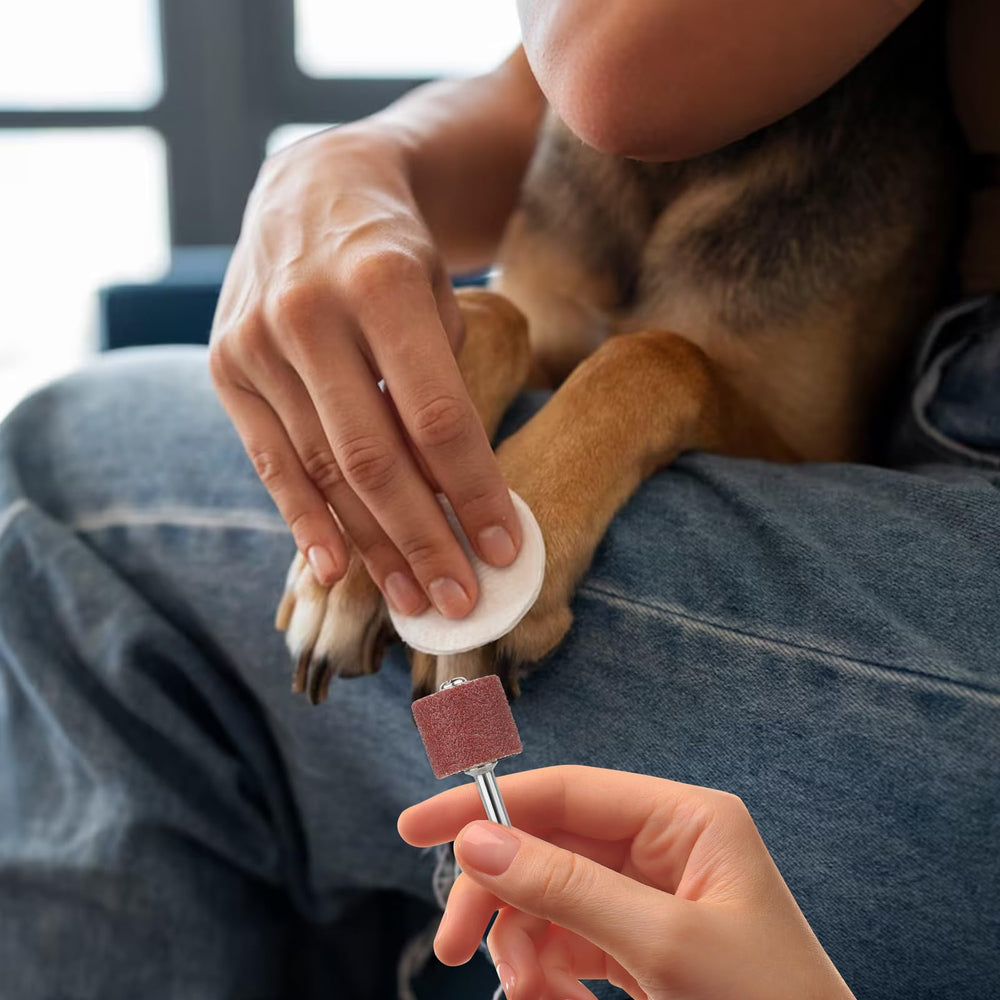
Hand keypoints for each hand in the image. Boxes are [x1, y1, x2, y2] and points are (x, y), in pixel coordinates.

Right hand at [209, 125, 521, 618]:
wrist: (310, 189)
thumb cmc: (395, 254)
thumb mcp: (441, 297)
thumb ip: (445, 387)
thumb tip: (459, 501)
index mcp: (381, 283)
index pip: (437, 416)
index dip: (474, 491)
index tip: (507, 548)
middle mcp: (306, 312)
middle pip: (374, 458)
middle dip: (424, 540)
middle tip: (461, 602)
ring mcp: (254, 342)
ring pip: (322, 471)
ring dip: (372, 547)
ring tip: (414, 598)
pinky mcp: (223, 367)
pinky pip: (269, 462)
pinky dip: (304, 522)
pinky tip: (338, 570)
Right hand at [398, 765, 855, 999]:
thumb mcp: (662, 946)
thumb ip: (566, 888)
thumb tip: (479, 841)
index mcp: (685, 820)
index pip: (566, 792)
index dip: (488, 805)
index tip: (418, 826)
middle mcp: (664, 849)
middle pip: (548, 848)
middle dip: (499, 896)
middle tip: (452, 947)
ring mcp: (649, 901)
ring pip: (549, 901)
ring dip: (522, 949)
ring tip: (526, 996)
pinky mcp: (639, 950)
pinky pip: (567, 946)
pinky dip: (546, 975)